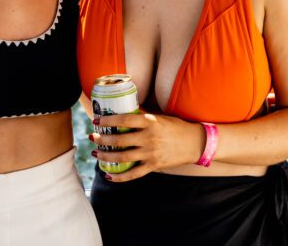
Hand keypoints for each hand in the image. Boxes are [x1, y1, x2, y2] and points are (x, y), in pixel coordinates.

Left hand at [89, 112, 204, 181]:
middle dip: (103, 139)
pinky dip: (120, 177)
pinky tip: (109, 176)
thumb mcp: (160, 117)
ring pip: (123, 156)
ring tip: (96, 154)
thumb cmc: (176, 126)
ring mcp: (151, 153)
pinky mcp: (154, 165)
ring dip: (106, 156)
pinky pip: (134, 174)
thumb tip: (125, 110)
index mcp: (150, 121)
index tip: (96, 120)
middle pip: (120, 139)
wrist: (195, 142)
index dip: (108, 120)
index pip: (124, 119)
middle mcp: (149, 137)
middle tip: (92, 137)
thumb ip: (143, 116)